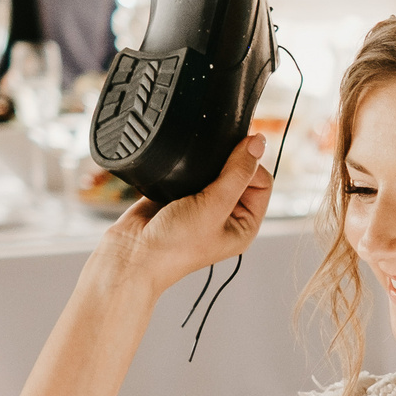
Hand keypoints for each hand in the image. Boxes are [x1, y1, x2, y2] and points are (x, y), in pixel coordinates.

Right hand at [99, 136, 273, 294]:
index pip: (263, 183)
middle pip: (242, 173)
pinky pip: (193, 170)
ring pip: (217, 169)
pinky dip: (187, 165)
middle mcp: (227, 215)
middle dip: (228, 163)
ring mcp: (203, 204)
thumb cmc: (175, 244)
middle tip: (209, 170)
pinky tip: (179, 171)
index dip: (252, 166)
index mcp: (244, 225)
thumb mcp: (214, 207)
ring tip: (192, 176)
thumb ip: (237, 173)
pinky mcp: (180, 194)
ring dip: (208, 163)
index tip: (234, 156)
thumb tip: (258, 142)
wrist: (132, 253)